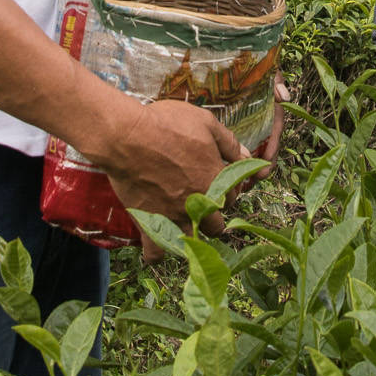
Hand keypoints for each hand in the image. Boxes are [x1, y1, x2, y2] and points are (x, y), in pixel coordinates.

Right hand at [73, 90, 247, 255]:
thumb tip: (246, 155)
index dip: (225, 190)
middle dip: (213, 216)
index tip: (215, 184)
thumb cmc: (167, 124)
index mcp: (215, 179)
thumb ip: (228, 142)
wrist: (128, 137)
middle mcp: (199, 203)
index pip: (232, 196)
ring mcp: (174, 215)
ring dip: (192, 236)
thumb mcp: (205, 122)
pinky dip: (157, 253)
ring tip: (184, 226)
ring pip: (193, 241)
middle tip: (201, 205)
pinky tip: (158, 246)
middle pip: (217, 224)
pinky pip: (156, 252)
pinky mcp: (150, 223)